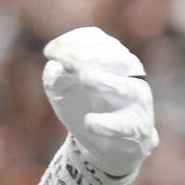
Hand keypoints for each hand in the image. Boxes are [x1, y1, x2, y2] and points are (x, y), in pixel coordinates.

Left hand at [43, 27, 157, 176]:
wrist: (108, 143)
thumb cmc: (83, 105)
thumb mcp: (63, 87)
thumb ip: (57, 76)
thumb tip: (56, 69)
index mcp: (111, 58)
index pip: (98, 41)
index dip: (74, 42)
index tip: (49, 51)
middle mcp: (128, 75)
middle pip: (117, 58)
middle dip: (90, 57)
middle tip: (66, 59)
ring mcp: (135, 101)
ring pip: (126, 88)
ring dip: (105, 81)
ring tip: (85, 77)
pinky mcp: (135, 128)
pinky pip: (124, 125)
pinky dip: (107, 124)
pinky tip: (89, 121)